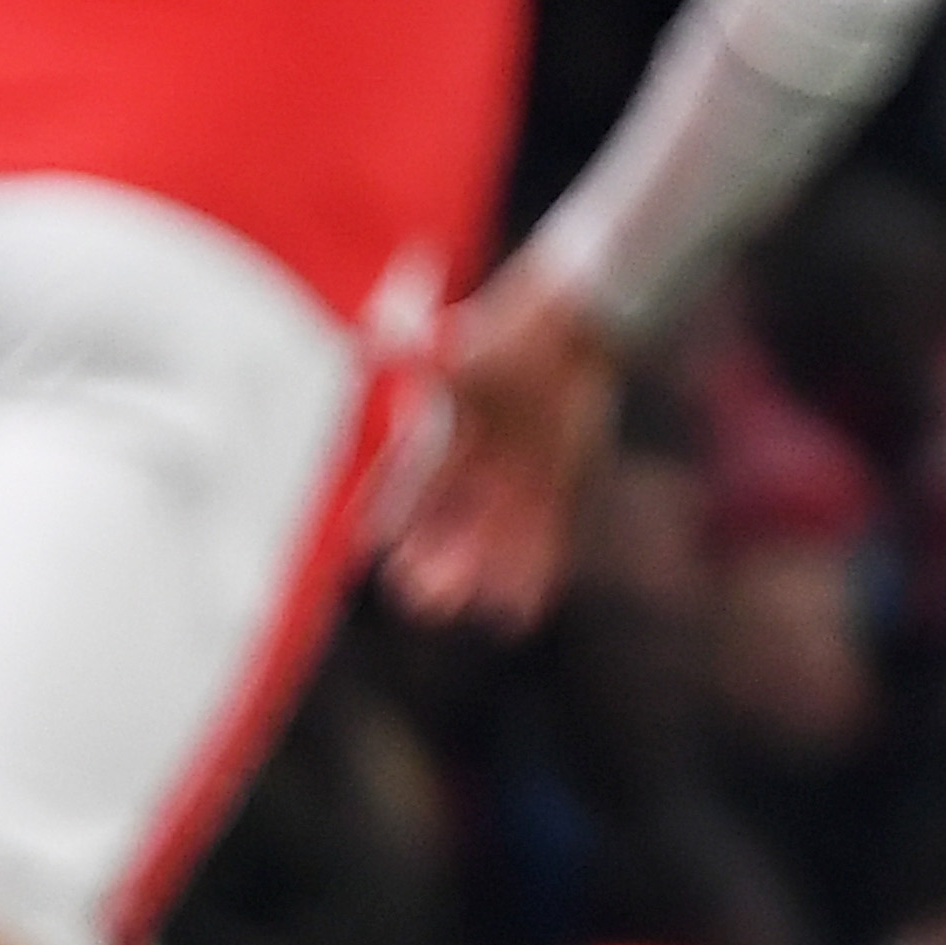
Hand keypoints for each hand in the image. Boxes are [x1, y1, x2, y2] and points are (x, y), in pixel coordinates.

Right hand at [384, 255, 623, 633]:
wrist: (573, 330)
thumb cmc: (513, 333)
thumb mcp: (467, 345)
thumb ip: (426, 350)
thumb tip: (381, 337)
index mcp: (443, 434)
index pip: (407, 483)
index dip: (390, 512)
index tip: (373, 543)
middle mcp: (474, 467)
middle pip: (447, 524)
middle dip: (434, 559)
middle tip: (421, 599)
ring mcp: (514, 481)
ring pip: (492, 540)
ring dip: (480, 575)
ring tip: (468, 610)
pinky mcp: (556, 488)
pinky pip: (542, 539)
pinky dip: (532, 574)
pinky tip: (520, 614)